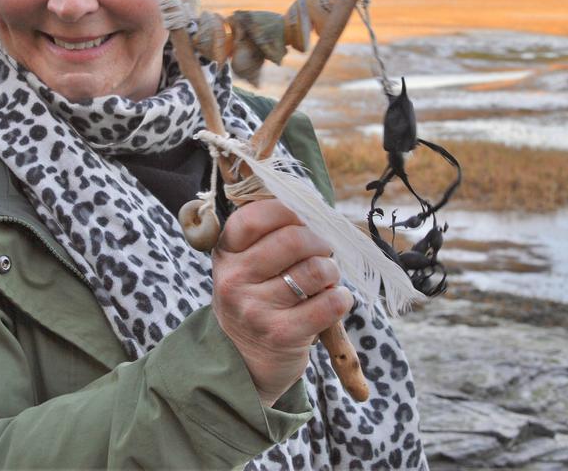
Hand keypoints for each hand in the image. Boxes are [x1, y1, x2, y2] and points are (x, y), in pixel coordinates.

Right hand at [210, 199, 353, 406]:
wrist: (242, 363)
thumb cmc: (254, 301)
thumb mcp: (244, 266)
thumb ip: (269, 235)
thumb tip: (313, 205)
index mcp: (226, 254)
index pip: (255, 216)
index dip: (289, 210)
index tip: (303, 220)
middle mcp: (235, 280)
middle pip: (293, 239)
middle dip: (320, 242)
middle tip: (323, 251)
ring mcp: (256, 309)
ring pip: (316, 270)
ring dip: (332, 271)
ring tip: (326, 279)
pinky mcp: (282, 335)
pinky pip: (330, 303)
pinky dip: (341, 298)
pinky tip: (334, 300)